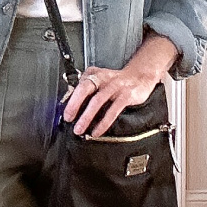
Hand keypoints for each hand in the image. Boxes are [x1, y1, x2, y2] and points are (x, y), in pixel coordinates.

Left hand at [62, 34, 178, 136]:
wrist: (140, 76)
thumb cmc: (116, 81)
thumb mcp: (100, 79)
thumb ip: (86, 89)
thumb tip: (70, 104)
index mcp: (95, 75)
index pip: (80, 85)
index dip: (71, 100)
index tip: (66, 113)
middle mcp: (104, 79)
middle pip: (86, 89)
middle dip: (75, 105)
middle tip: (69, 119)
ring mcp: (115, 86)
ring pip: (98, 101)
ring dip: (87, 116)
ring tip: (80, 129)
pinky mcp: (126, 95)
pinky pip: (113, 110)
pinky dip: (104, 122)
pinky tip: (97, 130)